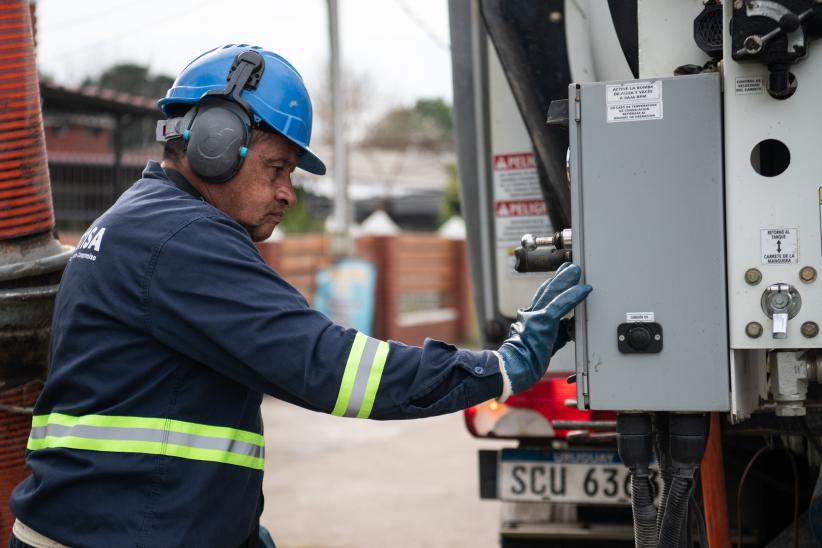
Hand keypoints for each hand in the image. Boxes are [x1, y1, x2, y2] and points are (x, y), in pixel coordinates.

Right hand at [497, 263, 591, 394]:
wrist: (512, 368)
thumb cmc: (522, 362)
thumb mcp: (538, 345)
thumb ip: (552, 335)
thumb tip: (564, 333)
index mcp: (527, 320)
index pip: (541, 299)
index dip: (551, 287)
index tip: (558, 278)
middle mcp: (530, 314)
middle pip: (546, 290)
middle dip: (559, 278)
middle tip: (568, 267)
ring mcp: (535, 316)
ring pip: (553, 292)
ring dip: (566, 280)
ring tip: (576, 270)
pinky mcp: (543, 321)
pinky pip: (562, 304)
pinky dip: (574, 295)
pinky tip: (583, 288)